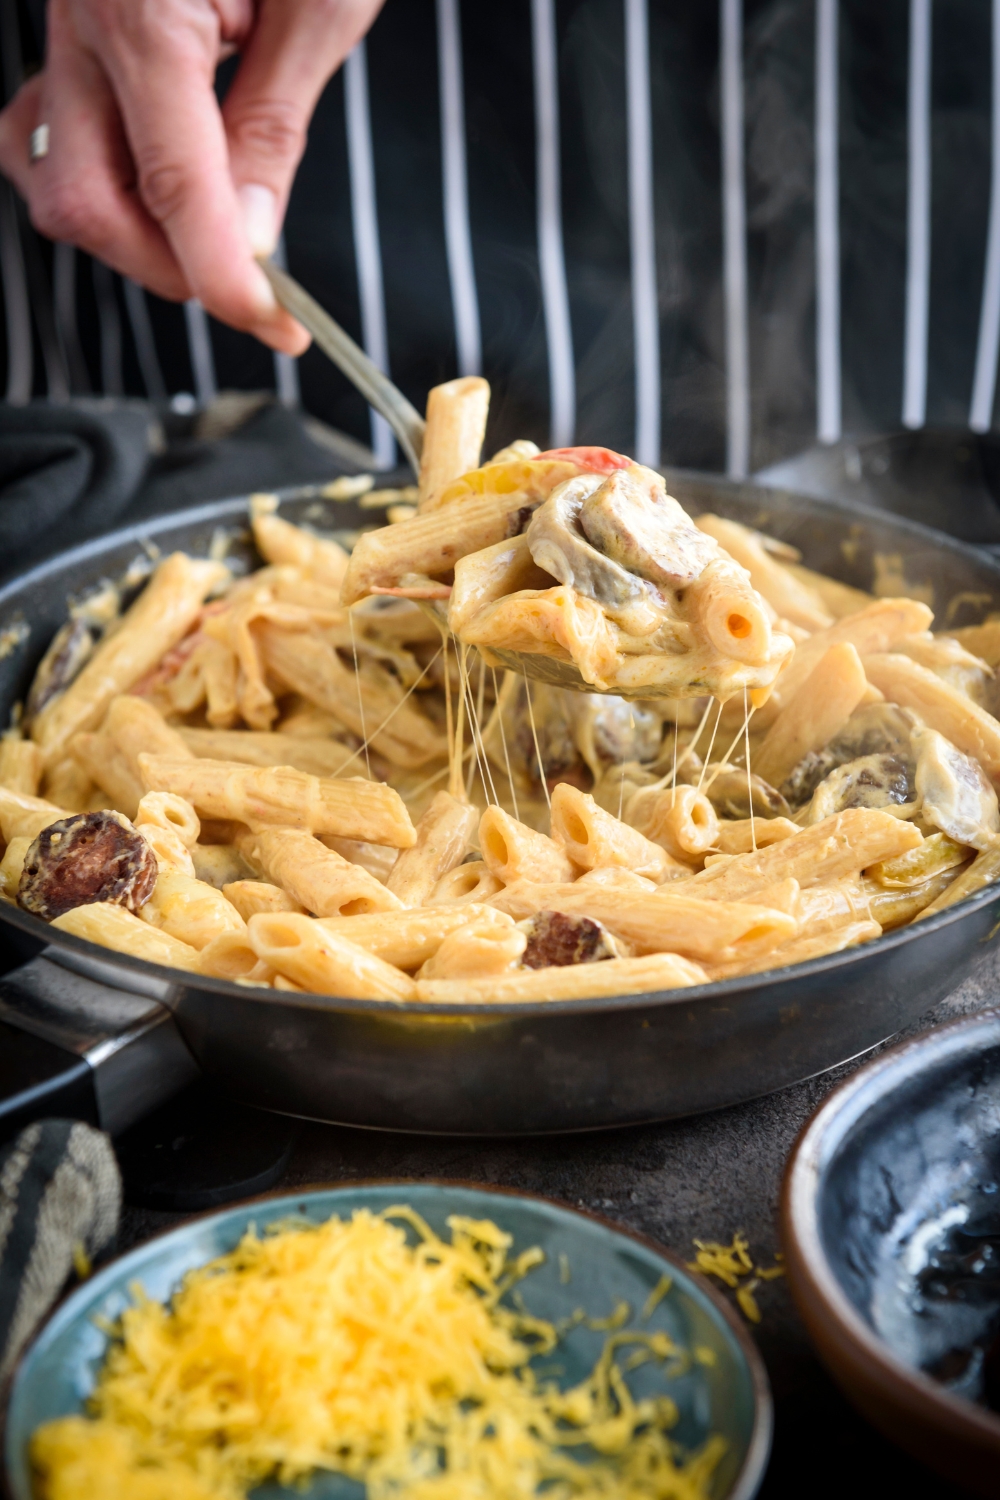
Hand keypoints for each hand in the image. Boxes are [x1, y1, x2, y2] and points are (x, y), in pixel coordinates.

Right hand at [0, 0, 383, 353]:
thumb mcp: (321, 4)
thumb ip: (274, 125)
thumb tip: (252, 235)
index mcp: (143, 11)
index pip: (174, 192)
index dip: (224, 280)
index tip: (274, 325)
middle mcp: (80, 21)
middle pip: (86, 202)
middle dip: (172, 267)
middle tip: (256, 284)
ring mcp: (60, 22)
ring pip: (52, 177)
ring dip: (131, 234)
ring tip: (212, 237)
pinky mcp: (67, 24)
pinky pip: (46, 130)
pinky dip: (101, 180)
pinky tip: (159, 185)